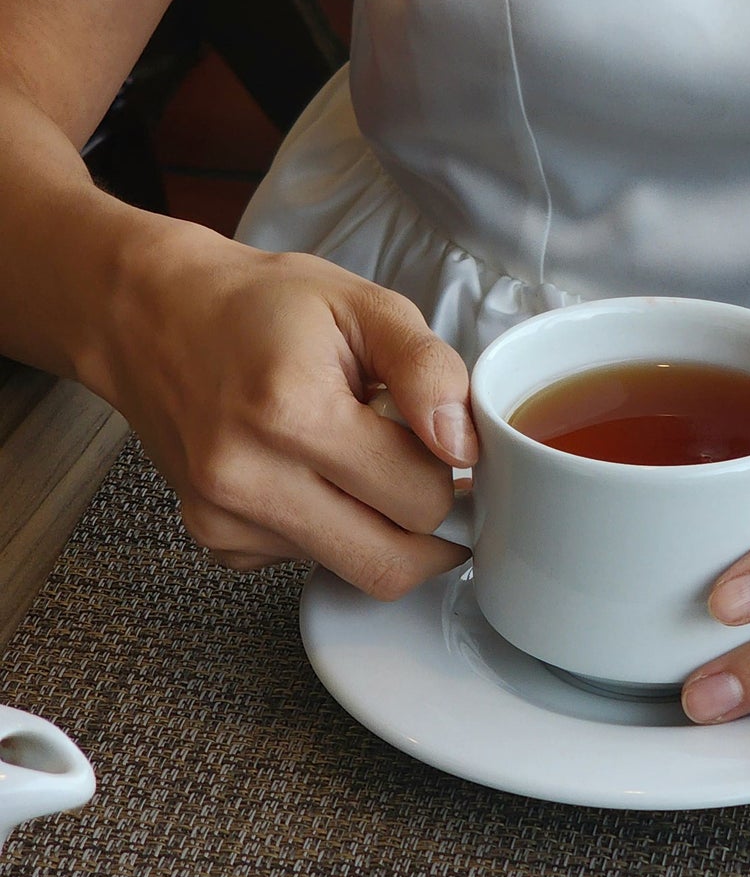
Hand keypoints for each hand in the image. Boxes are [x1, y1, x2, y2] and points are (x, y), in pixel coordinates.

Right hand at [102, 224, 475, 594]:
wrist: (157, 317)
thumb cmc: (263, 307)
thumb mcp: (364, 306)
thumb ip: (429, 370)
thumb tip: (465, 445)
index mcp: (292, 411)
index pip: (420, 499)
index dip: (451, 471)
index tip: (445, 441)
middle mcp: (247, 478)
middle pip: (390, 563)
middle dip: (427, 522)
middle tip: (427, 469)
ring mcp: (223, 519)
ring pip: (352, 570)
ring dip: (378, 526)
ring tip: (361, 457)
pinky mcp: (213, 541)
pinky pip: (306, 564)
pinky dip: (332, 530)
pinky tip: (315, 473)